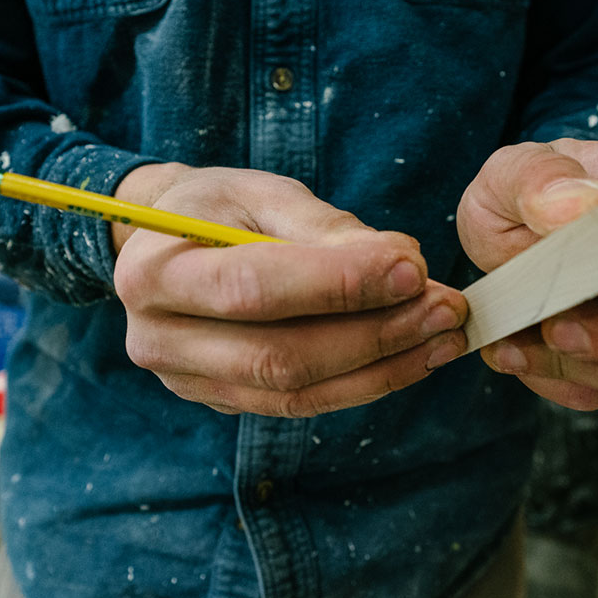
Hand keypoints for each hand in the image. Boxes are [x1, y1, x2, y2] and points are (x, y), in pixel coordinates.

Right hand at [112, 164, 466, 416]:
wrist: (166, 244)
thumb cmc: (217, 208)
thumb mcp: (261, 192)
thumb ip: (326, 227)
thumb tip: (402, 263)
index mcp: (153, 270)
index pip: (254, 288)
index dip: (338, 284)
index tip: (412, 269)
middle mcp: (158, 338)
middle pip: (278, 354)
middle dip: (373, 333)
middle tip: (445, 308)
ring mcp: (187, 382)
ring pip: (296, 391)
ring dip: (382, 367)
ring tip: (443, 335)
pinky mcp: (222, 402)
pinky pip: (301, 405)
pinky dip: (365, 383)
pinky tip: (413, 355)